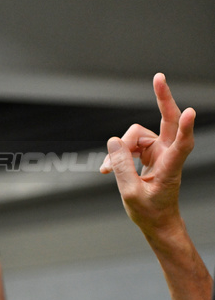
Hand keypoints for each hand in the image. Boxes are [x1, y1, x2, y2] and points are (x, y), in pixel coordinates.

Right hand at [100, 73, 195, 238]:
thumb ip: (120, 165)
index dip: (186, 127)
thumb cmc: (149, 211)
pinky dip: (117, 154)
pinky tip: (107, 168)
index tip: (191, 112)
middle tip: (158, 77)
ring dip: (120, 148)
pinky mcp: (150, 153)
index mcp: (170, 168)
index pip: (182, 144)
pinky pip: (129, 144)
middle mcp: (168, 155)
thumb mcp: (129, 192)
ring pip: (136, 136)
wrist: (157, 222)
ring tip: (107, 169)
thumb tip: (113, 140)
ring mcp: (159, 152)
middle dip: (163, 99)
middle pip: (168, 121)